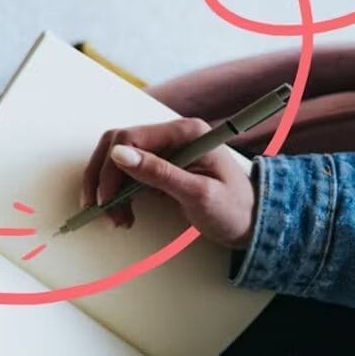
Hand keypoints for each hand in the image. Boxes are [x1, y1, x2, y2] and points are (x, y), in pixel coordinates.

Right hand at [81, 118, 254, 247]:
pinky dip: (118, 195)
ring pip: (117, 160)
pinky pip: (126, 174)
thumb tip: (119, 154)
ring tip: (117, 218)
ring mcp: (165, 149)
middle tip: (102, 210)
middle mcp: (172, 135)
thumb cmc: (233, 209)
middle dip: (104, 180)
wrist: (252, 223)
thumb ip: (159, 173)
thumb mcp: (198, 193)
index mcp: (185, 132)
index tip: (107, 200)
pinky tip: (124, 213)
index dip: (111, 169)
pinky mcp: (160, 165)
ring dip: (108, 190)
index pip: (130, 138)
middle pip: (117, 146)